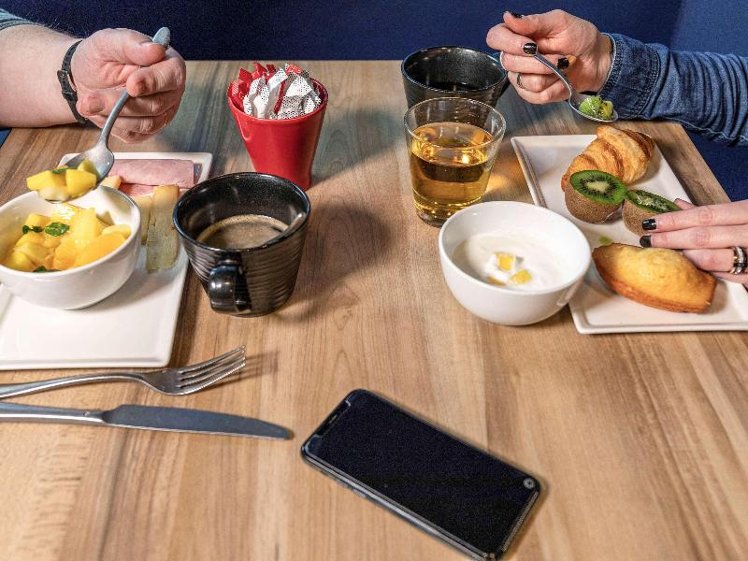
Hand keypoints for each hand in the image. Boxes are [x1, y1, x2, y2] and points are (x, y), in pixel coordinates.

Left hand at [70, 28, 185, 141]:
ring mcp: (162, 114)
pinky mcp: (146, 131)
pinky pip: (134, 135)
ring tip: (87, 103)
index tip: (131, 85)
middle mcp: (171, 93)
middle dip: (120, 103)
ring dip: (113, 116)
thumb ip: (131, 43)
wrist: (86, 77)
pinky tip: (98, 112)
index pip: (171, 77)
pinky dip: (112, 126)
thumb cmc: (101, 56)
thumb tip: (156, 50)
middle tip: (90, 99)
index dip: (152, 83)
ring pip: (145, 124)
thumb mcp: (108, 42)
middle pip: (155, 105)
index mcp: (169, 65)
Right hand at [486, 10, 611, 103]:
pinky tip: (561, 79)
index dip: (510, 43)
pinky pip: (536, 95)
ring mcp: (521, 77)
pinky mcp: (531, 94)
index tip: (531, 44)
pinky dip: (554, 86)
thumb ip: (534, 21)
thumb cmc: (578, 37)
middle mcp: (514, 57)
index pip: (495, 38)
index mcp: (516, 35)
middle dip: (540, 61)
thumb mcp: (559, 22)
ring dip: (550, 74)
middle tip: (559, 55)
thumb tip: (508, 17)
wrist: (595, 59)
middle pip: (510, 63)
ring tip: (562, 65)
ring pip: (525, 81)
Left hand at [641, 199, 747, 284]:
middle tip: (649, 240)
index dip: (675, 220)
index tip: (651, 223)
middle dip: (671, 239)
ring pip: (713, 258)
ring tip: (665, 253)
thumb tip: (679, 205)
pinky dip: (709, 271)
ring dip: (685, 256)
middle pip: (704, 236)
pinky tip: (694, 267)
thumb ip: (715, 212)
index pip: (705, 216)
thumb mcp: (746, 212)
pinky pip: (730, 277)